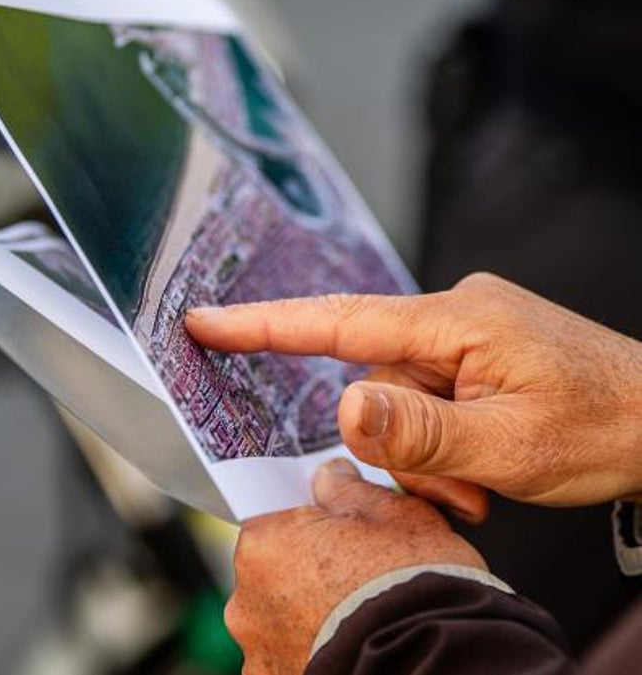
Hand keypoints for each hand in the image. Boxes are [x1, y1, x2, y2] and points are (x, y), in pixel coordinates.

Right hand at [186, 274, 641, 508]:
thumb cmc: (600, 424)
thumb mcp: (507, 445)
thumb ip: (419, 430)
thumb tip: (342, 407)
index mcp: (456, 321)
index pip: (339, 320)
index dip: (264, 323)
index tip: (204, 320)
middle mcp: (454, 313)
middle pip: (375, 378)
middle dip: (397, 441)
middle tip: (455, 491)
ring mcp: (465, 331)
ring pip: (401, 396)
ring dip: (424, 450)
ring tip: (477, 486)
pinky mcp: (474, 350)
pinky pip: (427, 392)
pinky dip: (439, 437)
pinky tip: (479, 465)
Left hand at [226, 458, 484, 674]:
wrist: (439, 659)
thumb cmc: (413, 582)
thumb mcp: (392, 512)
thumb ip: (348, 488)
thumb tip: (330, 476)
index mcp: (264, 545)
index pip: (274, 519)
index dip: (308, 522)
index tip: (338, 529)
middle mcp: (247, 603)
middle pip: (276, 572)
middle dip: (309, 570)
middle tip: (359, 574)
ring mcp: (261, 654)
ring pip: (284, 620)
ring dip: (312, 616)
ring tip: (363, 617)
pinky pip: (294, 657)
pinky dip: (318, 652)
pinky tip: (357, 647)